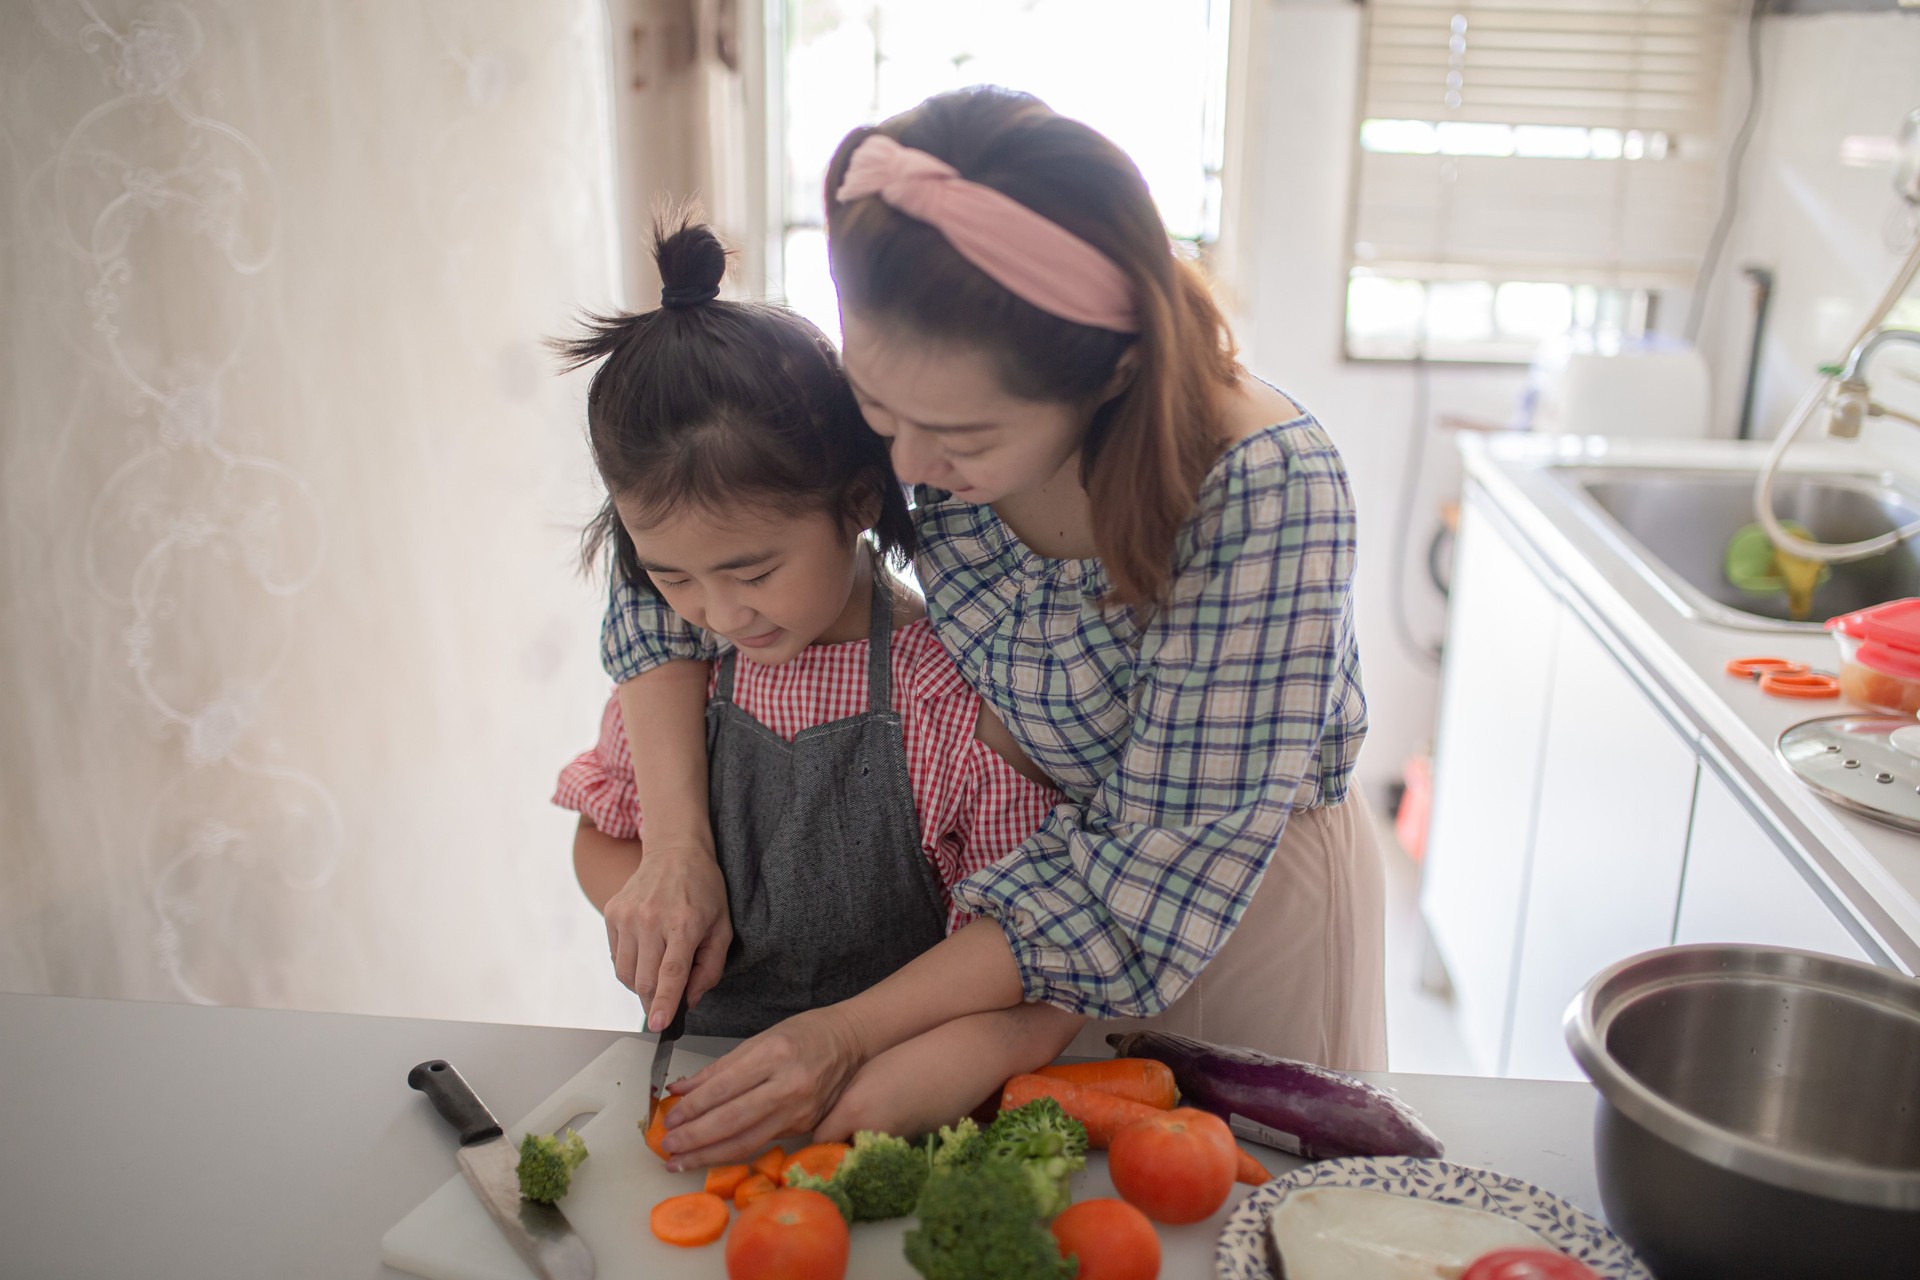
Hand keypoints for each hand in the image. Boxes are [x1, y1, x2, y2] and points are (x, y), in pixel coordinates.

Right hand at [603, 842, 730, 1030]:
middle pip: (644, 980)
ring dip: (640, 985)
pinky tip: (646, 950)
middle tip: (666, 1002)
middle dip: (654, 1001)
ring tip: (658, 968)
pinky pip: (615, 957)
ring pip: (625, 974)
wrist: (674, 853)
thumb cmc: (704, 891)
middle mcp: (651, 919)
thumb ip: (710, 969)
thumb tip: (688, 1001)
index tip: (658, 1024)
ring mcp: (627, 915)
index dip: (665, 1002)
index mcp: (684, 923)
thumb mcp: (722, 927)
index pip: (671, 972)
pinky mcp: (612, 913)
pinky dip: (629, 965)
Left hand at [659, 1006, 867, 1167]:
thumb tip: (680, 1090)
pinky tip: (713, 1154)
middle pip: (732, 1121)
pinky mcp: (806, 1125)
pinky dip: (733, 1150)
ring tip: (681, 1161)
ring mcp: (800, 1110)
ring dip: (709, 1154)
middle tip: (667, 1147)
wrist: (852, 1041)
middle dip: (694, 1138)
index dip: (692, 1108)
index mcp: (774, 1055)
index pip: (723, 1088)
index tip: (669, 1118)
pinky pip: (763, 1142)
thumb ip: (719, 1068)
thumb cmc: (805, 1033)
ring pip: (747, 1141)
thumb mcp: (760, 1038)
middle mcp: (789, 1086)